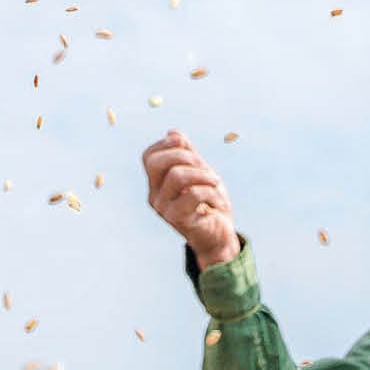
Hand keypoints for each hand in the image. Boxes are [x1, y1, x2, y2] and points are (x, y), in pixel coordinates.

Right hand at [141, 130, 239, 267]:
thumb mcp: (201, 173)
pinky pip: (194, 193)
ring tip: (216, 183)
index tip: (190, 148)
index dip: (168, 144)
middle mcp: (155, 196)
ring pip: (177, 175)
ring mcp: (164, 209)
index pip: (149, 156)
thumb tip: (173, 132)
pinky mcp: (179, 220)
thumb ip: (188, 154)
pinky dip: (212, 192)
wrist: (220, 236)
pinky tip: (219, 202)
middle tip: (205, 167)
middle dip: (185, 156)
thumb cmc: (210, 204)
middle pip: (157, 162)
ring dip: (204, 174)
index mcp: (157, 184)